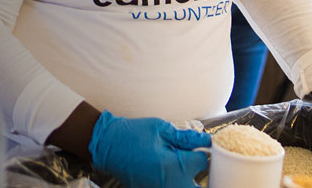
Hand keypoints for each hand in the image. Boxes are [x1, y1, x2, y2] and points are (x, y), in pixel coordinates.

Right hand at [89, 110, 210, 187]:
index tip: (198, 146)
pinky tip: (167, 171)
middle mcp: (169, 183)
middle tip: (194, 160)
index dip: (203, 151)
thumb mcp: (161, 129)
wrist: (107, 146)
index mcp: (173, 165)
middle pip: (199, 186)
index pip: (203, 162)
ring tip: (181, 167)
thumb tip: (205, 140)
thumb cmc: (132, 135)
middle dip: (200, 173)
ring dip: (188, 180)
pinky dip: (175, 182)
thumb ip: (185, 138)